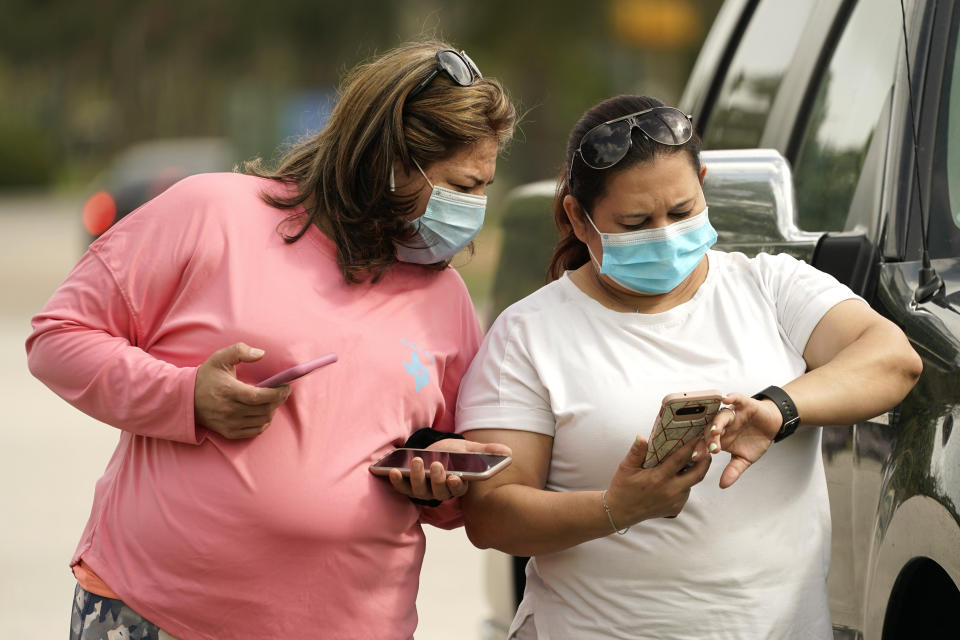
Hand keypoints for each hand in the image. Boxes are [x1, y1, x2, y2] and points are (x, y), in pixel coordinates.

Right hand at [194, 343, 290, 438]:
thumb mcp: (220, 358)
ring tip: (273, 400)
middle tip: (283, 391)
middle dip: (278, 400)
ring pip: (262, 421)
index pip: (259, 396)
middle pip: (264, 409)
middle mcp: (229, 410)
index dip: (277, 393)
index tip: (286, 386)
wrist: (186, 398)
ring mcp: (229, 423)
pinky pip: (254, 431)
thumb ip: (240, 351)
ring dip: (272, 410)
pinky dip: (263, 423)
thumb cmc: (206, 376)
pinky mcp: (229, 432)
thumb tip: (261, 354)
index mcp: (229, 391)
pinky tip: (264, 412)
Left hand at [388, 438, 512, 503]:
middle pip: (439, 491)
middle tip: (437, 465)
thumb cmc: (454, 452)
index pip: (458, 489)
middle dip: (437, 479)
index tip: (456, 477)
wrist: (435, 451)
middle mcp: (441, 490)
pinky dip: (396, 481)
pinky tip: (391, 471)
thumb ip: (487, 451)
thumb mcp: (470, 449)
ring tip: (417, 462)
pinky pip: (402, 488)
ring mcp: (424, 489)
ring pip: (420, 491)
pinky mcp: (409, 486)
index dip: (456, 485)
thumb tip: (508, 452)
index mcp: (458, 483)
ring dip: (417, 478)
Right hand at [603, 433, 710, 523]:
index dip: (691, 447)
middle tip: (707, 449)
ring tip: (693, 460)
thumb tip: (641, 437)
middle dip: (705, 461)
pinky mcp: (676, 508)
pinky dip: (685, 483)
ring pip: (692, 483)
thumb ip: (636, 452)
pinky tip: (678, 477)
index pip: (680, 460)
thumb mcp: (626, 467)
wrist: (621, 512)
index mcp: (658, 478)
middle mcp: (670, 491)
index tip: (698, 437)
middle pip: (697, 474)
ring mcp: (675, 501)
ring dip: (694, 472)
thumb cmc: (623, 487)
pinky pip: (686, 493)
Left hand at [705, 393, 781, 488]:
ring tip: (716, 430)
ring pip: (720, 416)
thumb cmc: (755, 440)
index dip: (700, 449)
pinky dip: (731, 397)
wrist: (772, 425)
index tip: (696, 458)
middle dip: (709, 438)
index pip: (705, 442)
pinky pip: (735, 398)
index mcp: (719, 438)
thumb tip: (723, 485)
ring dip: (717, 422)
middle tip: (710, 448)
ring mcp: (732, 413)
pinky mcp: (743, 404)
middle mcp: (723, 425)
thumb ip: (733, 470)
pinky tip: (725, 398)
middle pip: (710, 429)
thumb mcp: (744, 458)